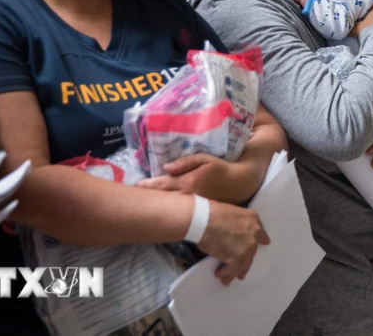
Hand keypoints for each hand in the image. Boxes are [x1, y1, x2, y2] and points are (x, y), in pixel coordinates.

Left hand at [138, 154, 257, 203]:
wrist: (240, 183)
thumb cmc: (221, 168)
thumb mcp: (205, 159)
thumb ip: (186, 162)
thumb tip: (166, 167)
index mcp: (188, 182)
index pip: (164, 184)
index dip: (149, 185)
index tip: (136, 186)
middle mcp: (188, 196)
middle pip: (164, 198)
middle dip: (149, 198)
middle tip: (132, 199)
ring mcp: (192, 207)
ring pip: (170, 207)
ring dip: (156, 206)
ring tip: (142, 206)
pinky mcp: (198, 213)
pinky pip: (180, 213)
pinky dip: (168, 212)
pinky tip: (160, 214)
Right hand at [197, 200, 269, 283]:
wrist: (205, 220)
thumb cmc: (213, 212)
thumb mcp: (232, 211)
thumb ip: (237, 223)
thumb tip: (232, 233)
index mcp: (253, 220)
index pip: (261, 233)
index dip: (261, 240)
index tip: (265, 243)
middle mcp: (253, 235)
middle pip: (251, 252)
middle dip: (245, 262)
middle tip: (241, 270)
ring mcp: (246, 248)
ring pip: (243, 264)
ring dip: (235, 272)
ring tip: (227, 278)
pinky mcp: (236, 258)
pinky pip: (232, 269)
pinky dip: (226, 273)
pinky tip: (220, 275)